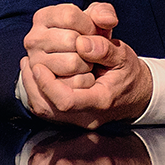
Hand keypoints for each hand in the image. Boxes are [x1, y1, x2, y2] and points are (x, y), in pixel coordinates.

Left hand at [20, 2, 152, 128]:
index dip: (49, 84)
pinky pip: (47, 109)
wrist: (136, 94)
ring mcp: (77, 120)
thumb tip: (82, 43)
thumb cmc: (128, 73)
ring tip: (28, 66)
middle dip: (34, 85)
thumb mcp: (123, 56)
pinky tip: (34, 74)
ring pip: (44, 111)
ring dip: (32, 88)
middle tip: (28, 62)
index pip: (67, 101)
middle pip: (49, 108)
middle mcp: (87, 116)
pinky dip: (37, 91)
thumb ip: (105, 49)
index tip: (39, 66)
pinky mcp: (70, 118)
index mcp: (101, 101)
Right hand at [22, 3, 97, 90]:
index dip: (89, 25)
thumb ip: (104, 13)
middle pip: (71, 39)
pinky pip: (74, 83)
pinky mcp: (43, 85)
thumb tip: (109, 21)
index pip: (70, 16)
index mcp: (43, 17)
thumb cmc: (90, 38)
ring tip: (86, 62)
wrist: (84, 67)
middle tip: (89, 51)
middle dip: (89, 46)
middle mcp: (33, 39)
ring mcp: (35, 62)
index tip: (93, 32)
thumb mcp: (98, 21)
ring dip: (88, 64)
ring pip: (72, 63)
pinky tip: (83, 76)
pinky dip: (86, 81)